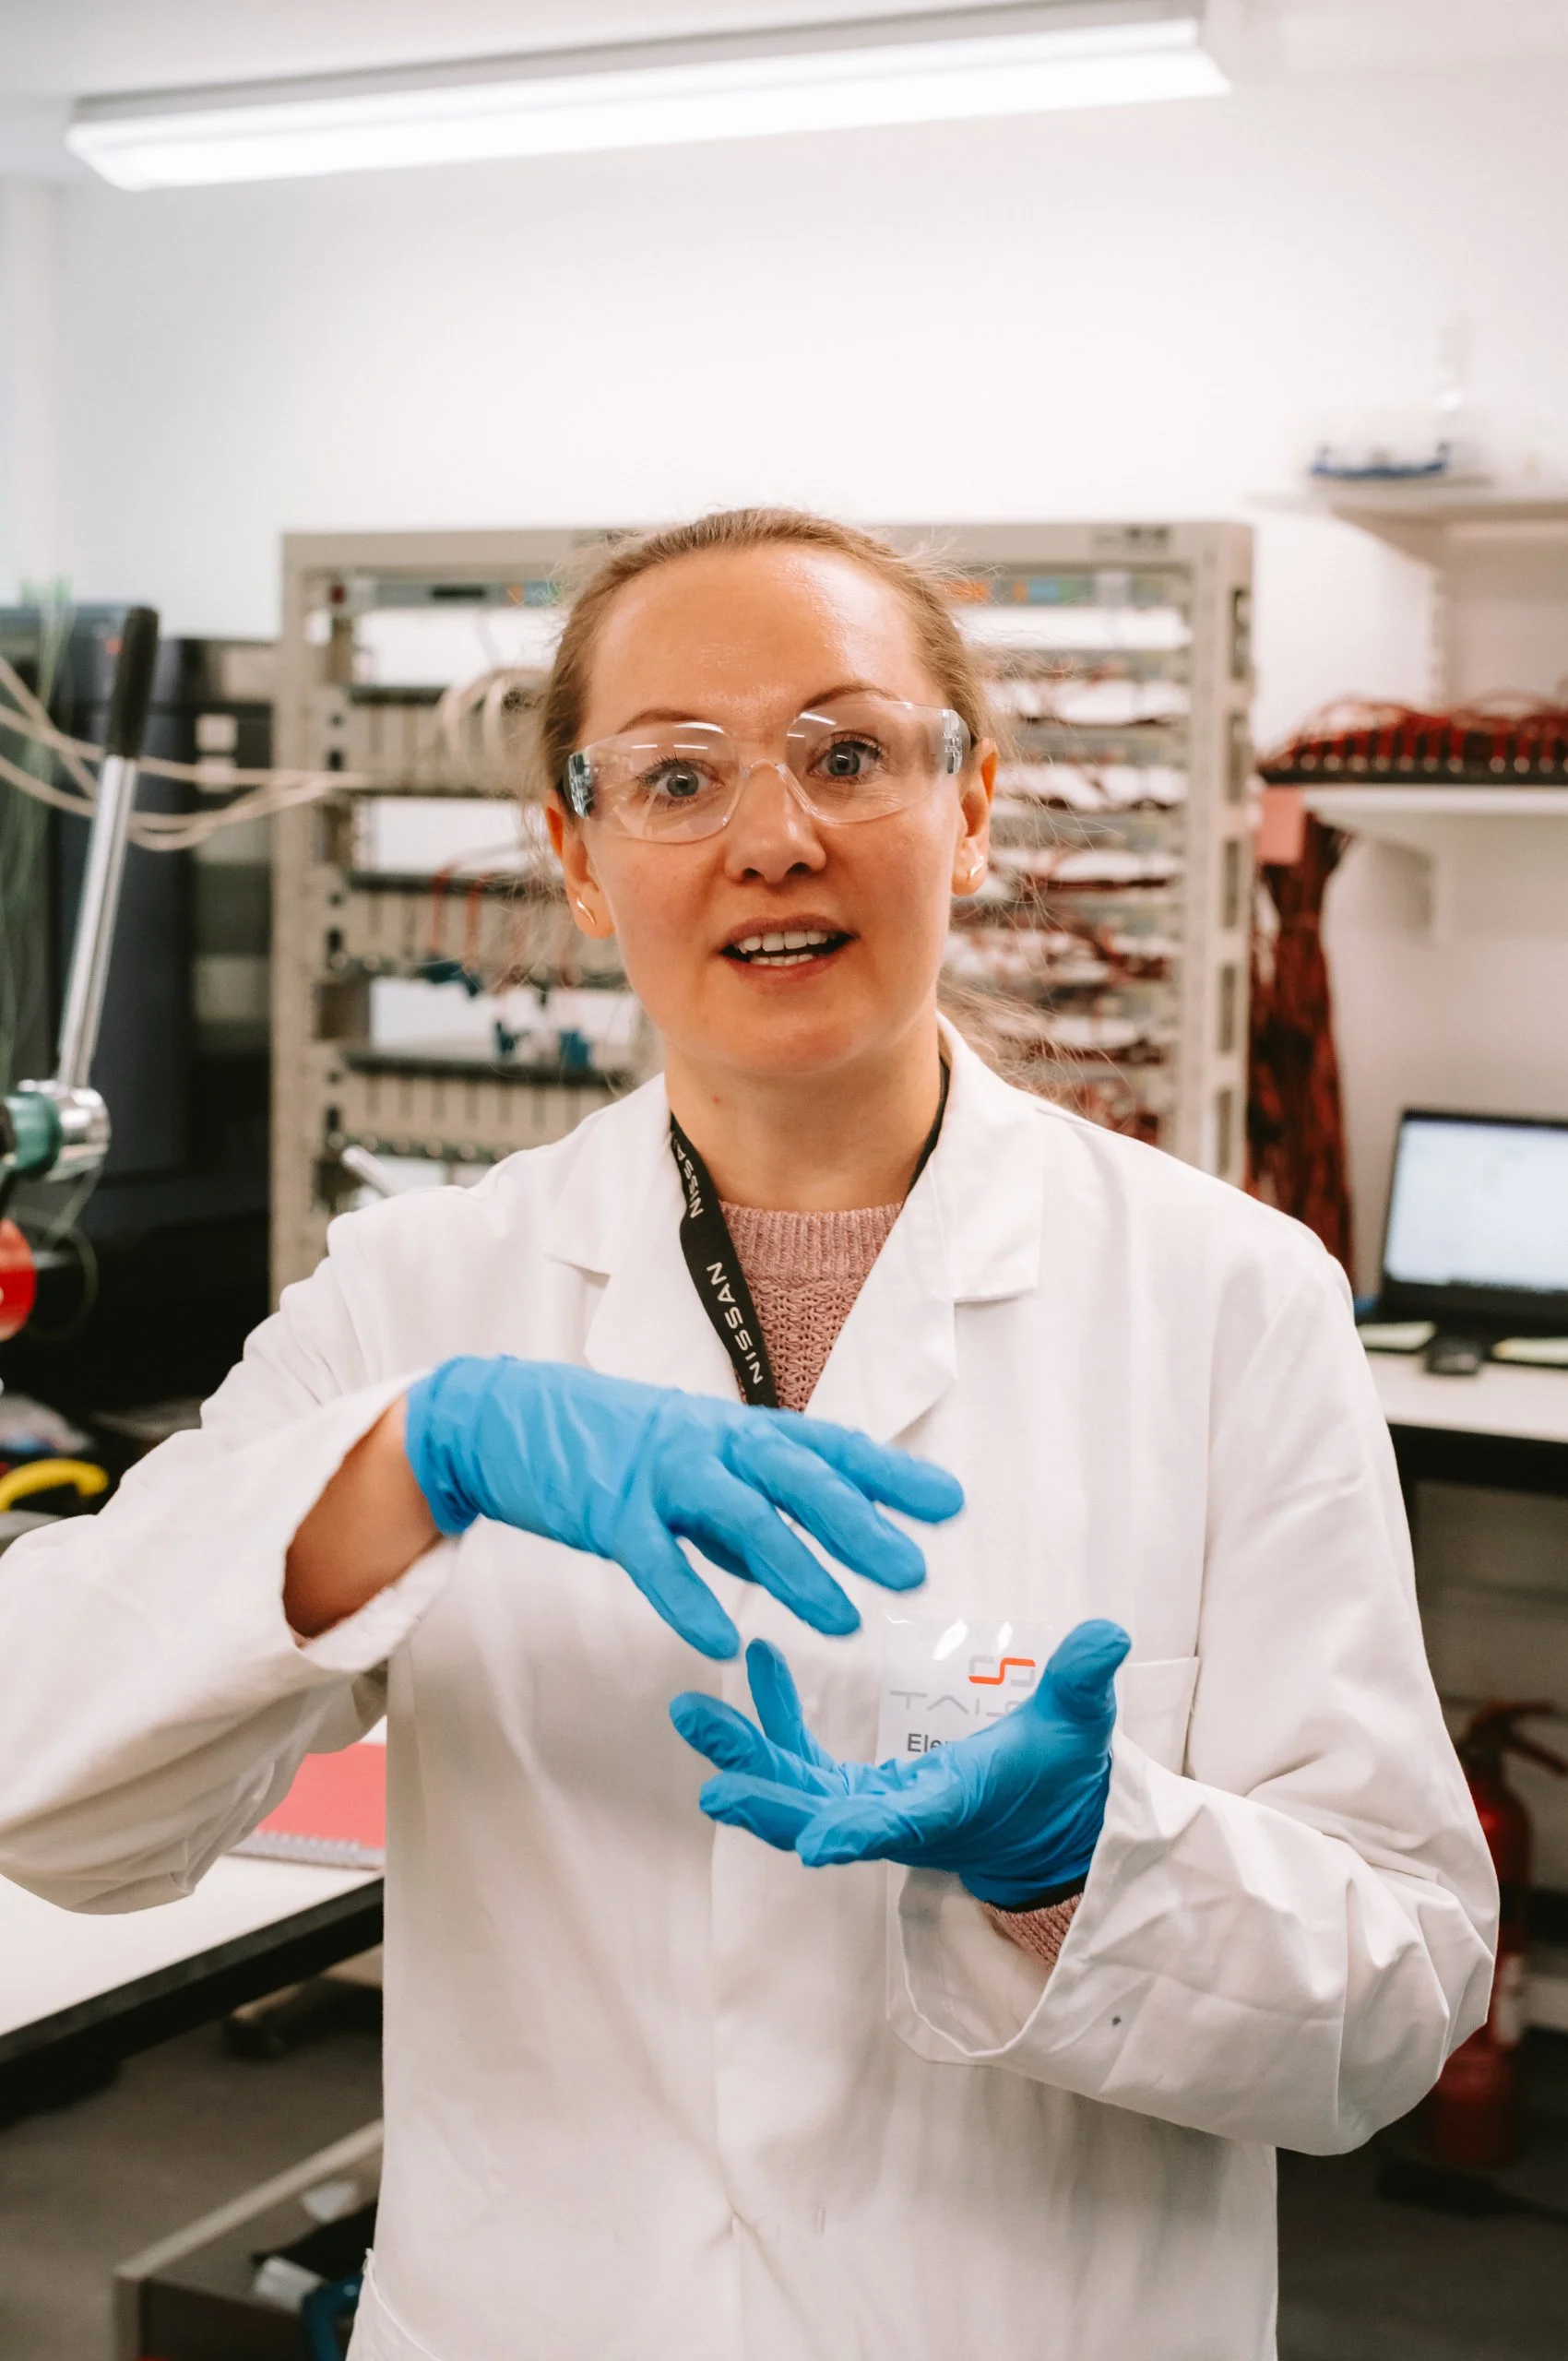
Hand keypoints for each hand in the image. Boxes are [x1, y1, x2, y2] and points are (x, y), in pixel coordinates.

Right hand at [403, 1356, 963, 1660]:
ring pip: (738, 1518)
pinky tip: (724, 1639)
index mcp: (736, 1432)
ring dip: (796, 1569)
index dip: (888, 1475)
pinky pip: (655, 1559)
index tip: (949, 1503)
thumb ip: (748, 1509)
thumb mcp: (692, 1464)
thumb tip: (808, 1556)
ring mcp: (658, 1476)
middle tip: (914, 1570)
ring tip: (844, 1620)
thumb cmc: (610, 1443)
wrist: (507, 1415)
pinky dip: (690, 1598)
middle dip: (859, 1524)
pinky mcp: (607, 1511)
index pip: (827, 1448)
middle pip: (796, 1479)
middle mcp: (708, 1445)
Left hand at [671, 1620, 1129, 1902]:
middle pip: (818, 1821)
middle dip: (764, 1802)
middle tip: (711, 1782)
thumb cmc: (1060, 1772)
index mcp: (946, 1811)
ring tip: (692, 1713)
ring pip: (792, 1792)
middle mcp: (896, 1821)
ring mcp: (869, 1808)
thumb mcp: (1077, 1723)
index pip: (897, 1827)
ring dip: (744, 1759)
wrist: (1046, 1819)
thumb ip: (1081, 1680)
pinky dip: (774, 1718)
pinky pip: (802, 1758)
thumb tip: (1108, 1633)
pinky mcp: (857, 1790)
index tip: (814, 1845)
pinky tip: (757, 1661)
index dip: (855, 1835)